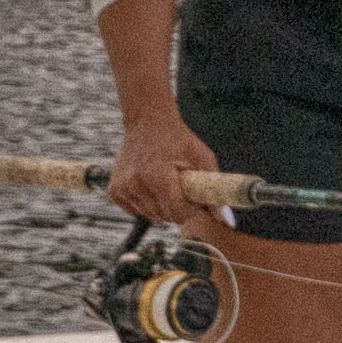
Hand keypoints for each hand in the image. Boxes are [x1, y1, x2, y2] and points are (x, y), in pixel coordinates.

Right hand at [103, 96, 237, 233]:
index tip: (191, 194)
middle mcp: (136, 185)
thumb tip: (227, 220)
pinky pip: (136, 210)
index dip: (190, 207)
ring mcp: (123, 189)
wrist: (148, 122)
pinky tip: (149, 184)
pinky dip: (145, 202)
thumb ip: (215, 190)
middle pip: (165, 216)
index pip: (179, 213)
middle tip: (178, 186)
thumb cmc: (179, 140)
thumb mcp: (203, 159)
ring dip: (160, 205)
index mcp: (159, 178)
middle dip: (176, 206)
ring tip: (163, 182)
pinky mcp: (114, 191)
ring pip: (150, 215)